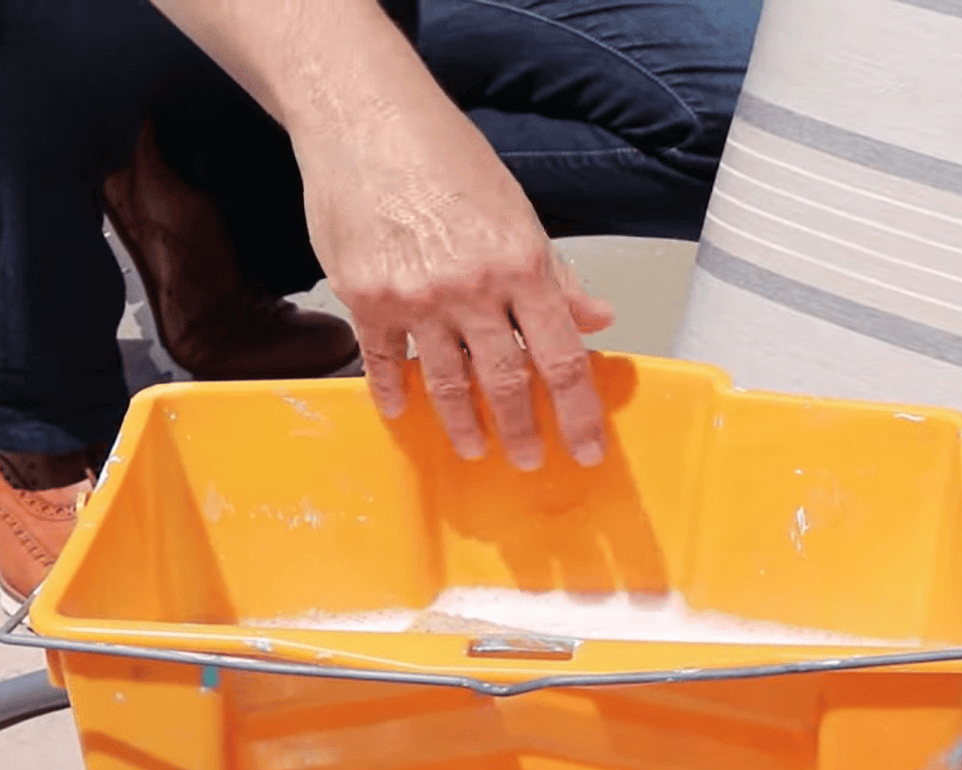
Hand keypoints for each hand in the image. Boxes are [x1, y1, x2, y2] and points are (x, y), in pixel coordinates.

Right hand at [294, 99, 613, 466]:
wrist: (366, 118)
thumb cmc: (445, 156)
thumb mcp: (517, 210)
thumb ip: (555, 275)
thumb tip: (595, 319)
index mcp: (522, 264)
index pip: (562, 358)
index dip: (578, 412)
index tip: (587, 448)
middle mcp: (473, 288)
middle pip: (506, 382)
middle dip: (523, 431)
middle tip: (529, 459)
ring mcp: (416, 297)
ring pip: (447, 382)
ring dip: (463, 424)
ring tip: (473, 447)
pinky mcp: (367, 297)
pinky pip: (384, 362)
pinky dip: (394, 391)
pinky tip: (404, 411)